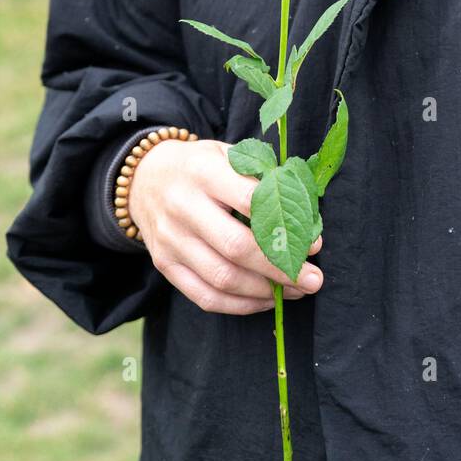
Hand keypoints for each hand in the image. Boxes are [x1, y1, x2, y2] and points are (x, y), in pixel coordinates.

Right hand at [128, 138, 323, 314]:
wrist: (145, 179)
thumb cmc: (201, 166)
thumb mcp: (228, 154)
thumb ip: (262, 178)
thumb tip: (308, 219)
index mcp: (203, 171)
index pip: (249, 201)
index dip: (286, 225)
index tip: (315, 244)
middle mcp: (183, 206)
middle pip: (235, 247)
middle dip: (281, 268)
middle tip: (313, 279)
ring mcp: (171, 239)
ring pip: (222, 278)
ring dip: (265, 291)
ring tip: (296, 291)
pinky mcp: (164, 265)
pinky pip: (205, 296)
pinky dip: (240, 305)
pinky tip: (266, 300)